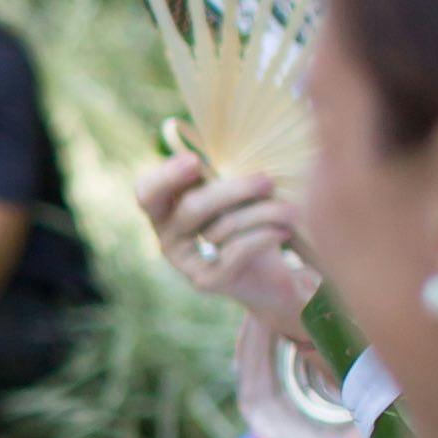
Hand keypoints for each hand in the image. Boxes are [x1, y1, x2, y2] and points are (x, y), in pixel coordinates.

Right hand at [137, 149, 316, 330]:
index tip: (196, 160)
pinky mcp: (206, 281)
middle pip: (192, 207)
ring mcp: (183, 262)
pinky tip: (284, 231)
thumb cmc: (247, 222)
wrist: (264, 276)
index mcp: (165, 209)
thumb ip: (222, 178)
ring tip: (290, 209)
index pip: (148, 191)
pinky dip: (265, 236)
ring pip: (222, 227)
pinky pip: (236, 251)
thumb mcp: (233, 197)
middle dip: (235, 190)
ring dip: (263, 213)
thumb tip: (232, 157)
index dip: (167, 175)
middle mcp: (167, 236)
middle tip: (267, 181)